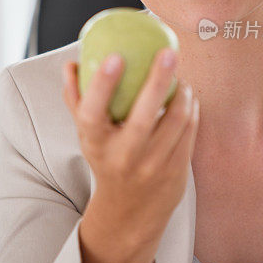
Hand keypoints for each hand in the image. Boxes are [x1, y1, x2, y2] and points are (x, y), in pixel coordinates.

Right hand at [62, 48, 199, 247]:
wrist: (129, 210)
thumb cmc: (106, 159)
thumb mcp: (87, 135)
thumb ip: (77, 99)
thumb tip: (71, 64)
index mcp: (95, 144)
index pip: (92, 113)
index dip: (102, 84)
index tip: (116, 56)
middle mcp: (123, 156)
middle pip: (143, 115)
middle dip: (158, 80)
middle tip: (168, 52)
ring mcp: (152, 165)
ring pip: (175, 120)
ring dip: (182, 91)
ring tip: (179, 75)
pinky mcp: (177, 170)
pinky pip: (189, 130)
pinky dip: (191, 108)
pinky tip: (188, 96)